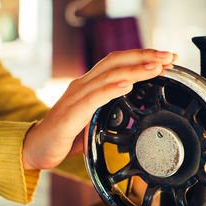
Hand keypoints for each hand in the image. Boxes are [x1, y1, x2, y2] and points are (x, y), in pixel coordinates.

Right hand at [22, 49, 177, 169]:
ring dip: (134, 71)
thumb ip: (111, 106)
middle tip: (168, 57)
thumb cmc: (67, 132)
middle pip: (116, 62)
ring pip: (107, 76)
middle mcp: (83, 85)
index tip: (166, 58)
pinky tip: (127, 85)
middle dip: (145, 57)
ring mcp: (75, 97)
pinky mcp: (69, 115)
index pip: (118, 62)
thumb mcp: (95, 116)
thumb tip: (135, 103)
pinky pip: (93, 99)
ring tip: (155, 68)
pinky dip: (111, 90)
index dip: (142, 57)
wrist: (37, 148)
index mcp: (90, 84)